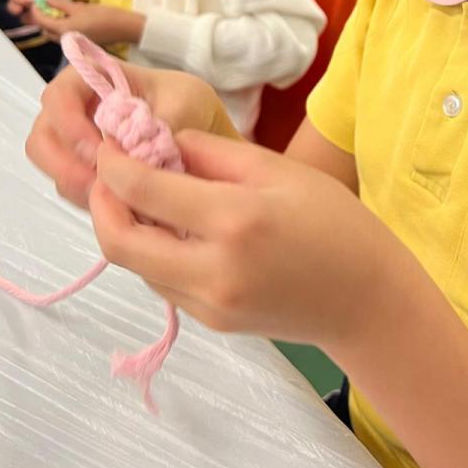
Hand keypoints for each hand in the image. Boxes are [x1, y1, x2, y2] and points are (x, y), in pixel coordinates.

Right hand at [27, 63, 235, 206]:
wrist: (201, 125)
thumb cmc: (187, 101)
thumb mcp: (184, 102)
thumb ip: (159, 123)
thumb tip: (135, 153)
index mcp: (93, 78)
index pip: (59, 96)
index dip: (69, 125)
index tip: (98, 152)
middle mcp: (75, 110)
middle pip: (43, 138)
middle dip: (65, 165)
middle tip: (100, 185)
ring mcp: (77, 143)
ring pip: (54, 168)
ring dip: (78, 187)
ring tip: (116, 198)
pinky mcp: (86, 171)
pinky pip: (74, 189)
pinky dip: (91, 199)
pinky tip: (122, 205)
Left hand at [30, 0, 143, 46]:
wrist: (122, 28)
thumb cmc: (102, 16)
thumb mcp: (79, 7)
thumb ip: (60, 4)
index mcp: (63, 30)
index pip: (41, 21)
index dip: (36, 9)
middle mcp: (66, 40)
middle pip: (45, 30)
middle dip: (42, 18)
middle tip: (46, 4)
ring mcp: (73, 43)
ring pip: (55, 33)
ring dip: (52, 23)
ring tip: (58, 9)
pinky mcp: (80, 43)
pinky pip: (65, 35)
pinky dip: (62, 26)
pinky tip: (70, 17)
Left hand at [89, 130, 414, 347]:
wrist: (366, 300)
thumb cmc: (334, 222)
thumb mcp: (279, 169)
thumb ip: (212, 153)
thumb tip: (161, 145)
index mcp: (234, 220)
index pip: (144, 190)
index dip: (113, 164)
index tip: (108, 145)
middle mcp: (213, 269)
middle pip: (118, 240)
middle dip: (101, 202)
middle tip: (108, 174)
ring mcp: (208, 303)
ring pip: (134, 265)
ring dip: (125, 227)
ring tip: (143, 195)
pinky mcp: (210, 321)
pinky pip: (161, 282)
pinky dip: (153, 251)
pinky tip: (174, 228)